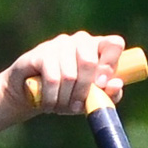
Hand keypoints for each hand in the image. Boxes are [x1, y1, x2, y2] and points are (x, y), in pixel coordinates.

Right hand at [1, 30, 126, 119]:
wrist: (32, 96)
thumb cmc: (69, 96)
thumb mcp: (91, 99)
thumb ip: (109, 95)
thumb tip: (116, 84)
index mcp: (98, 48)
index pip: (115, 44)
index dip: (110, 64)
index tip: (101, 85)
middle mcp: (81, 40)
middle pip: (89, 61)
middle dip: (83, 90)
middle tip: (77, 106)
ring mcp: (60, 44)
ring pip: (69, 75)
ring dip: (65, 99)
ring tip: (59, 108)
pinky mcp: (41, 53)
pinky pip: (52, 79)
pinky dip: (52, 98)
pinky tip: (49, 105)